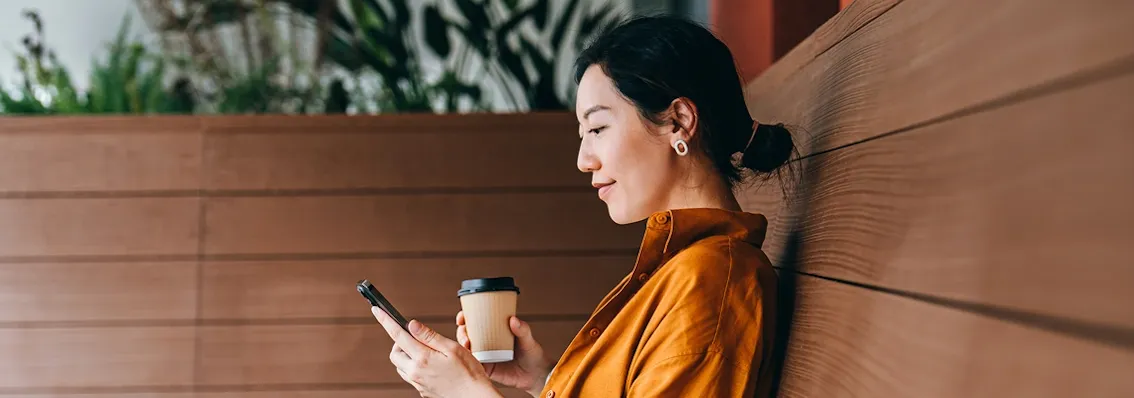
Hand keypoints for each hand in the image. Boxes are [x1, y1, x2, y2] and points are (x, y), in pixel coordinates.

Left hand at [372, 307, 502, 397]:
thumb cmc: (468, 373)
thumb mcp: (452, 348)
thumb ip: (429, 336)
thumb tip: (411, 324)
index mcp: (423, 358)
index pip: (398, 335)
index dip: (386, 321)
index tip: (377, 311)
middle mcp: (416, 372)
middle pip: (394, 354)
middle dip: (399, 343)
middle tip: (413, 337)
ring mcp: (418, 383)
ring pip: (400, 366)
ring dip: (405, 356)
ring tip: (424, 352)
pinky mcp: (422, 391)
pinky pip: (410, 376)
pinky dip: (413, 367)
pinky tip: (429, 365)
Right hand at [457, 311, 552, 396]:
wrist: (536, 375)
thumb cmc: (532, 353)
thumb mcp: (528, 339)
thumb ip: (522, 329)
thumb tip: (513, 319)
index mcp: (494, 331)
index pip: (476, 321)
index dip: (465, 317)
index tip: (462, 316)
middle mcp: (487, 342)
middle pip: (467, 334)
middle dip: (461, 331)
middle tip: (464, 330)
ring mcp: (485, 355)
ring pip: (467, 348)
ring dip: (462, 344)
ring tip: (467, 343)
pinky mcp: (486, 368)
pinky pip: (473, 364)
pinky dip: (467, 360)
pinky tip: (467, 357)